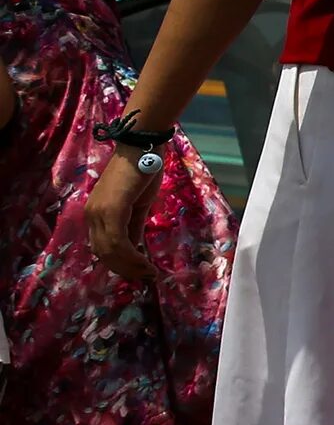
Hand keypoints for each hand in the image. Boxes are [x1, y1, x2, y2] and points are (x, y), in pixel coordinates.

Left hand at [86, 148, 158, 284]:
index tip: (139, 273)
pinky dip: (133, 256)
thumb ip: (134, 225)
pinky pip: (119, 242)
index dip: (119, 264)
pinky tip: (146, 263)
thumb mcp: (138, 204)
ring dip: (130, 267)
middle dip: (125, 269)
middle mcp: (92, 215)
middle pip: (104, 253)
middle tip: (146, 278)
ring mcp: (100, 213)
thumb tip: (136, 247)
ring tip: (149, 274)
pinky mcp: (111, 210)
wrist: (143, 146)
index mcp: (96, 214)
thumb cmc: (142, 170)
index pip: (103, 247)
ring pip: (110, 251)